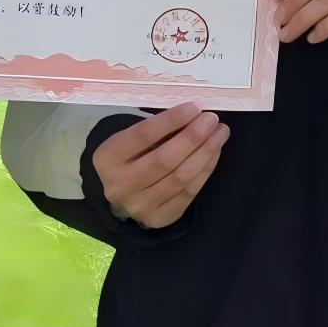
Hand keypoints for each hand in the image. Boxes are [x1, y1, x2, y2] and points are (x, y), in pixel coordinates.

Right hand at [92, 103, 230, 227]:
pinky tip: (214, 152)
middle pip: (164, 159)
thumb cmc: (131, 156)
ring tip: (220, 133)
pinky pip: (189, 192)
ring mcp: (139, 206)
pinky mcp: (159, 218)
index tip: (195, 108)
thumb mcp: (131, 139)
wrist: (123, 194)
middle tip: (212, 119)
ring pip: (181, 177)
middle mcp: (120, 185)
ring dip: (206, 152)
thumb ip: (157, 128)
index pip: (143, 135)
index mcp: (107, 158)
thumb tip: (194, 114)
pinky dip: (206, 169)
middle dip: (194, 137)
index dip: (171, 120)